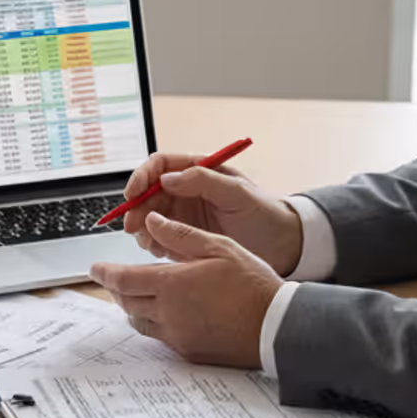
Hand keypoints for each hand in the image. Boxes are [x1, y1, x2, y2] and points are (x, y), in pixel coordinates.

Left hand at [89, 213, 280, 367]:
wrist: (277, 326)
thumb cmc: (252, 284)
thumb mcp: (218, 247)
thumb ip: (180, 235)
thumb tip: (153, 221)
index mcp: (171, 284)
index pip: (123, 279)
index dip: (105, 273)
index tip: (94, 268)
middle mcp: (168, 313)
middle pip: (126, 301)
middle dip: (114, 288)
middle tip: (109, 279)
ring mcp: (176, 335)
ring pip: (139, 321)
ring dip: (131, 306)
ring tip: (133, 294)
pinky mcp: (187, 350)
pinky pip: (158, 336)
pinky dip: (151, 322)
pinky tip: (161, 313)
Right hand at [118, 151, 303, 274]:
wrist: (284, 246)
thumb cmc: (266, 214)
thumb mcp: (238, 193)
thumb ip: (204, 180)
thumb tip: (168, 178)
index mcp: (198, 171)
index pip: (159, 166)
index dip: (141, 177)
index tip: (133, 194)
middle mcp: (187, 191)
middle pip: (148, 193)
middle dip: (136, 208)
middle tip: (132, 226)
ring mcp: (184, 214)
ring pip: (150, 216)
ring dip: (143, 228)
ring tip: (148, 243)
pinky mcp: (185, 237)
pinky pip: (159, 237)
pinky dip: (152, 243)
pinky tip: (158, 252)